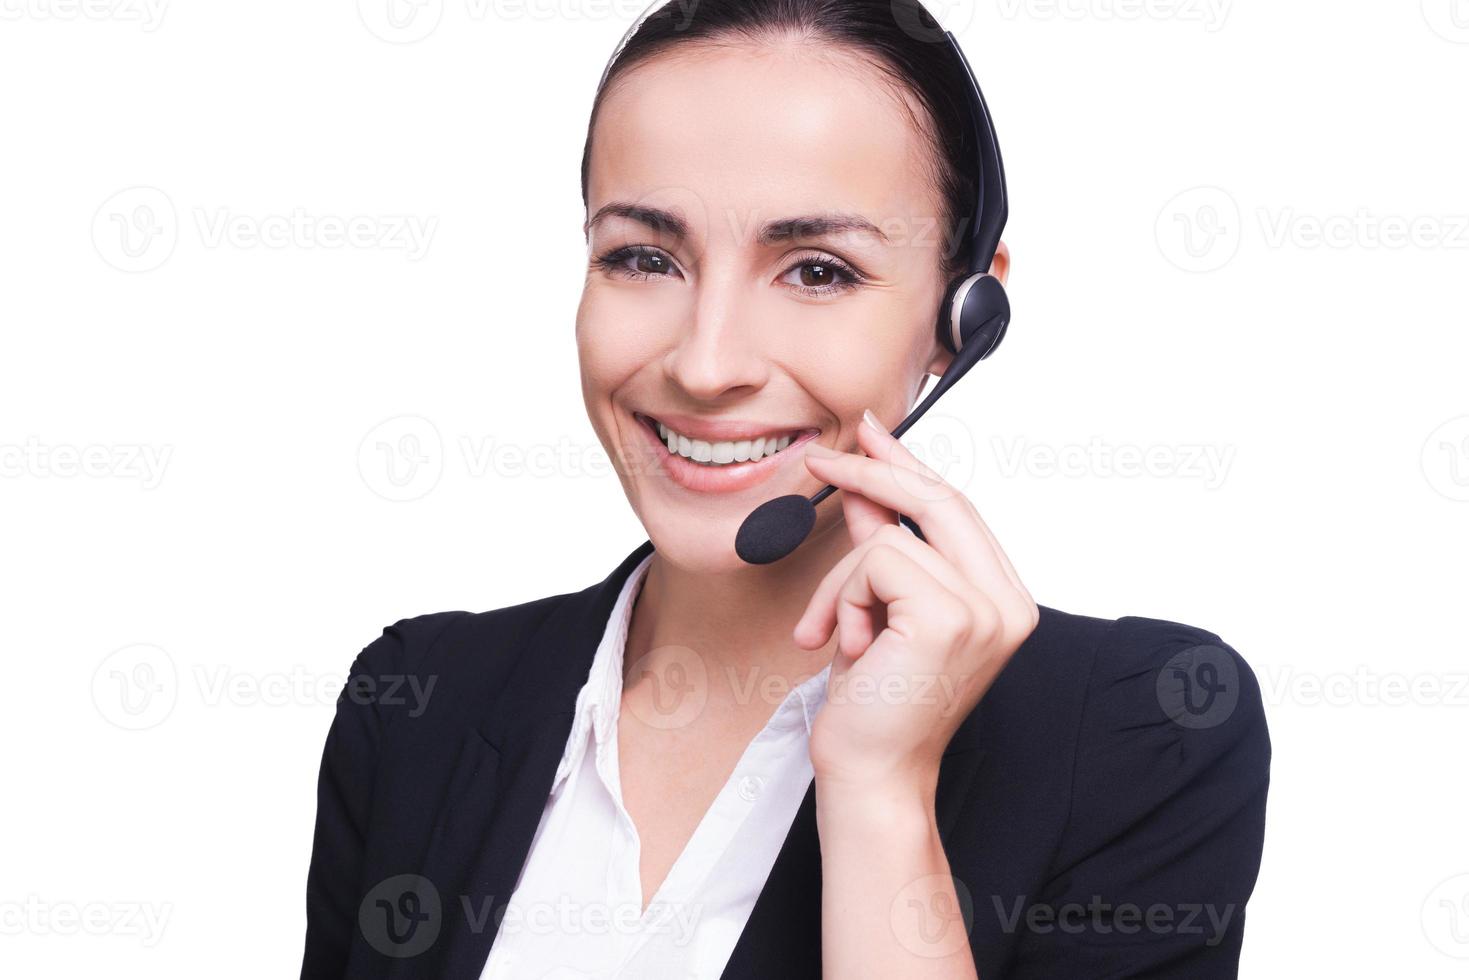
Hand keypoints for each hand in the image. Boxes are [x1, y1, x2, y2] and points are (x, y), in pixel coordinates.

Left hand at [794, 409, 1038, 799]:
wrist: (871, 775)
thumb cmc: (874, 706)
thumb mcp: (875, 610)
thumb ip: (880, 548)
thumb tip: (865, 490)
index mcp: (1001, 600)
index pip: (958, 509)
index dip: (911, 466)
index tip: (873, 433)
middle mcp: (1007, 603)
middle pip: (940, 500)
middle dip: (874, 473)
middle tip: (822, 462)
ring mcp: (985, 610)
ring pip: (889, 538)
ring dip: (840, 583)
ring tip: (833, 635)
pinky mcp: (949, 617)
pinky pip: (874, 561)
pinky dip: (841, 598)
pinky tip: (847, 646)